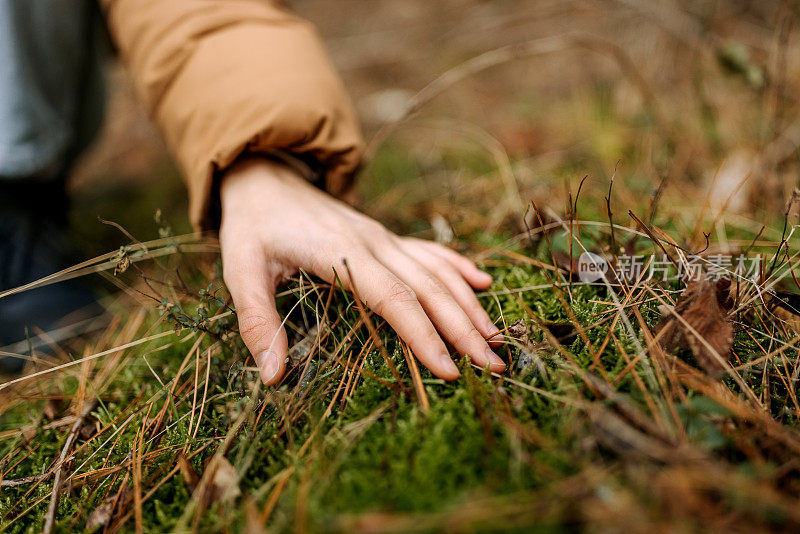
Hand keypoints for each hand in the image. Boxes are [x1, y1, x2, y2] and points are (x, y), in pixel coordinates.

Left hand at [219, 157, 504, 384]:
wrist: (265, 176)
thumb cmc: (253, 227)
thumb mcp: (241, 270)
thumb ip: (257, 321)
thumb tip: (273, 377)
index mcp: (341, 252)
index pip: (393, 298)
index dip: (423, 335)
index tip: (449, 369)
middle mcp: (373, 242)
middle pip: (428, 287)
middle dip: (464, 328)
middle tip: (494, 365)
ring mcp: (383, 237)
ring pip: (437, 271)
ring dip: (469, 305)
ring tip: (496, 339)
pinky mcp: (385, 236)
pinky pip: (430, 251)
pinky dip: (458, 268)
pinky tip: (483, 283)